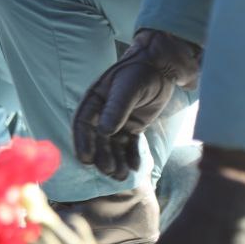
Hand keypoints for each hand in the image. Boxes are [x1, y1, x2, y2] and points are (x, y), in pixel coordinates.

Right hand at [73, 29, 201, 179]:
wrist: (161, 67)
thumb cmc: (139, 71)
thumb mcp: (128, 88)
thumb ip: (116, 108)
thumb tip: (104, 132)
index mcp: (95, 101)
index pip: (83, 124)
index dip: (83, 142)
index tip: (86, 159)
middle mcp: (103, 114)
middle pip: (98, 139)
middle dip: (102, 156)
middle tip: (109, 170)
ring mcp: (118, 122)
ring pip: (113, 146)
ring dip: (116, 161)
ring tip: (122, 176)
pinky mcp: (133, 127)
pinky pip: (130, 145)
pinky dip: (131, 157)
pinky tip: (135, 167)